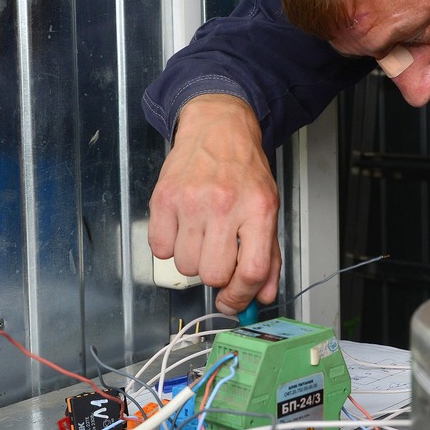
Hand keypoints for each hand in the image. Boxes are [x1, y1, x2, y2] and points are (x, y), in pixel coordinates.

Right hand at [148, 94, 281, 314]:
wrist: (219, 127)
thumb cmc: (244, 169)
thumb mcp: (268, 207)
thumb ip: (269, 255)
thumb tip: (263, 296)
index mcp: (258, 210)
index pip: (251, 271)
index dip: (241, 296)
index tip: (233, 301)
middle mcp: (225, 205)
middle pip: (214, 274)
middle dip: (216, 273)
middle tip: (218, 253)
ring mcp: (191, 201)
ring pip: (186, 267)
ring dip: (193, 259)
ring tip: (201, 233)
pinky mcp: (164, 198)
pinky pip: (160, 250)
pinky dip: (169, 246)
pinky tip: (182, 226)